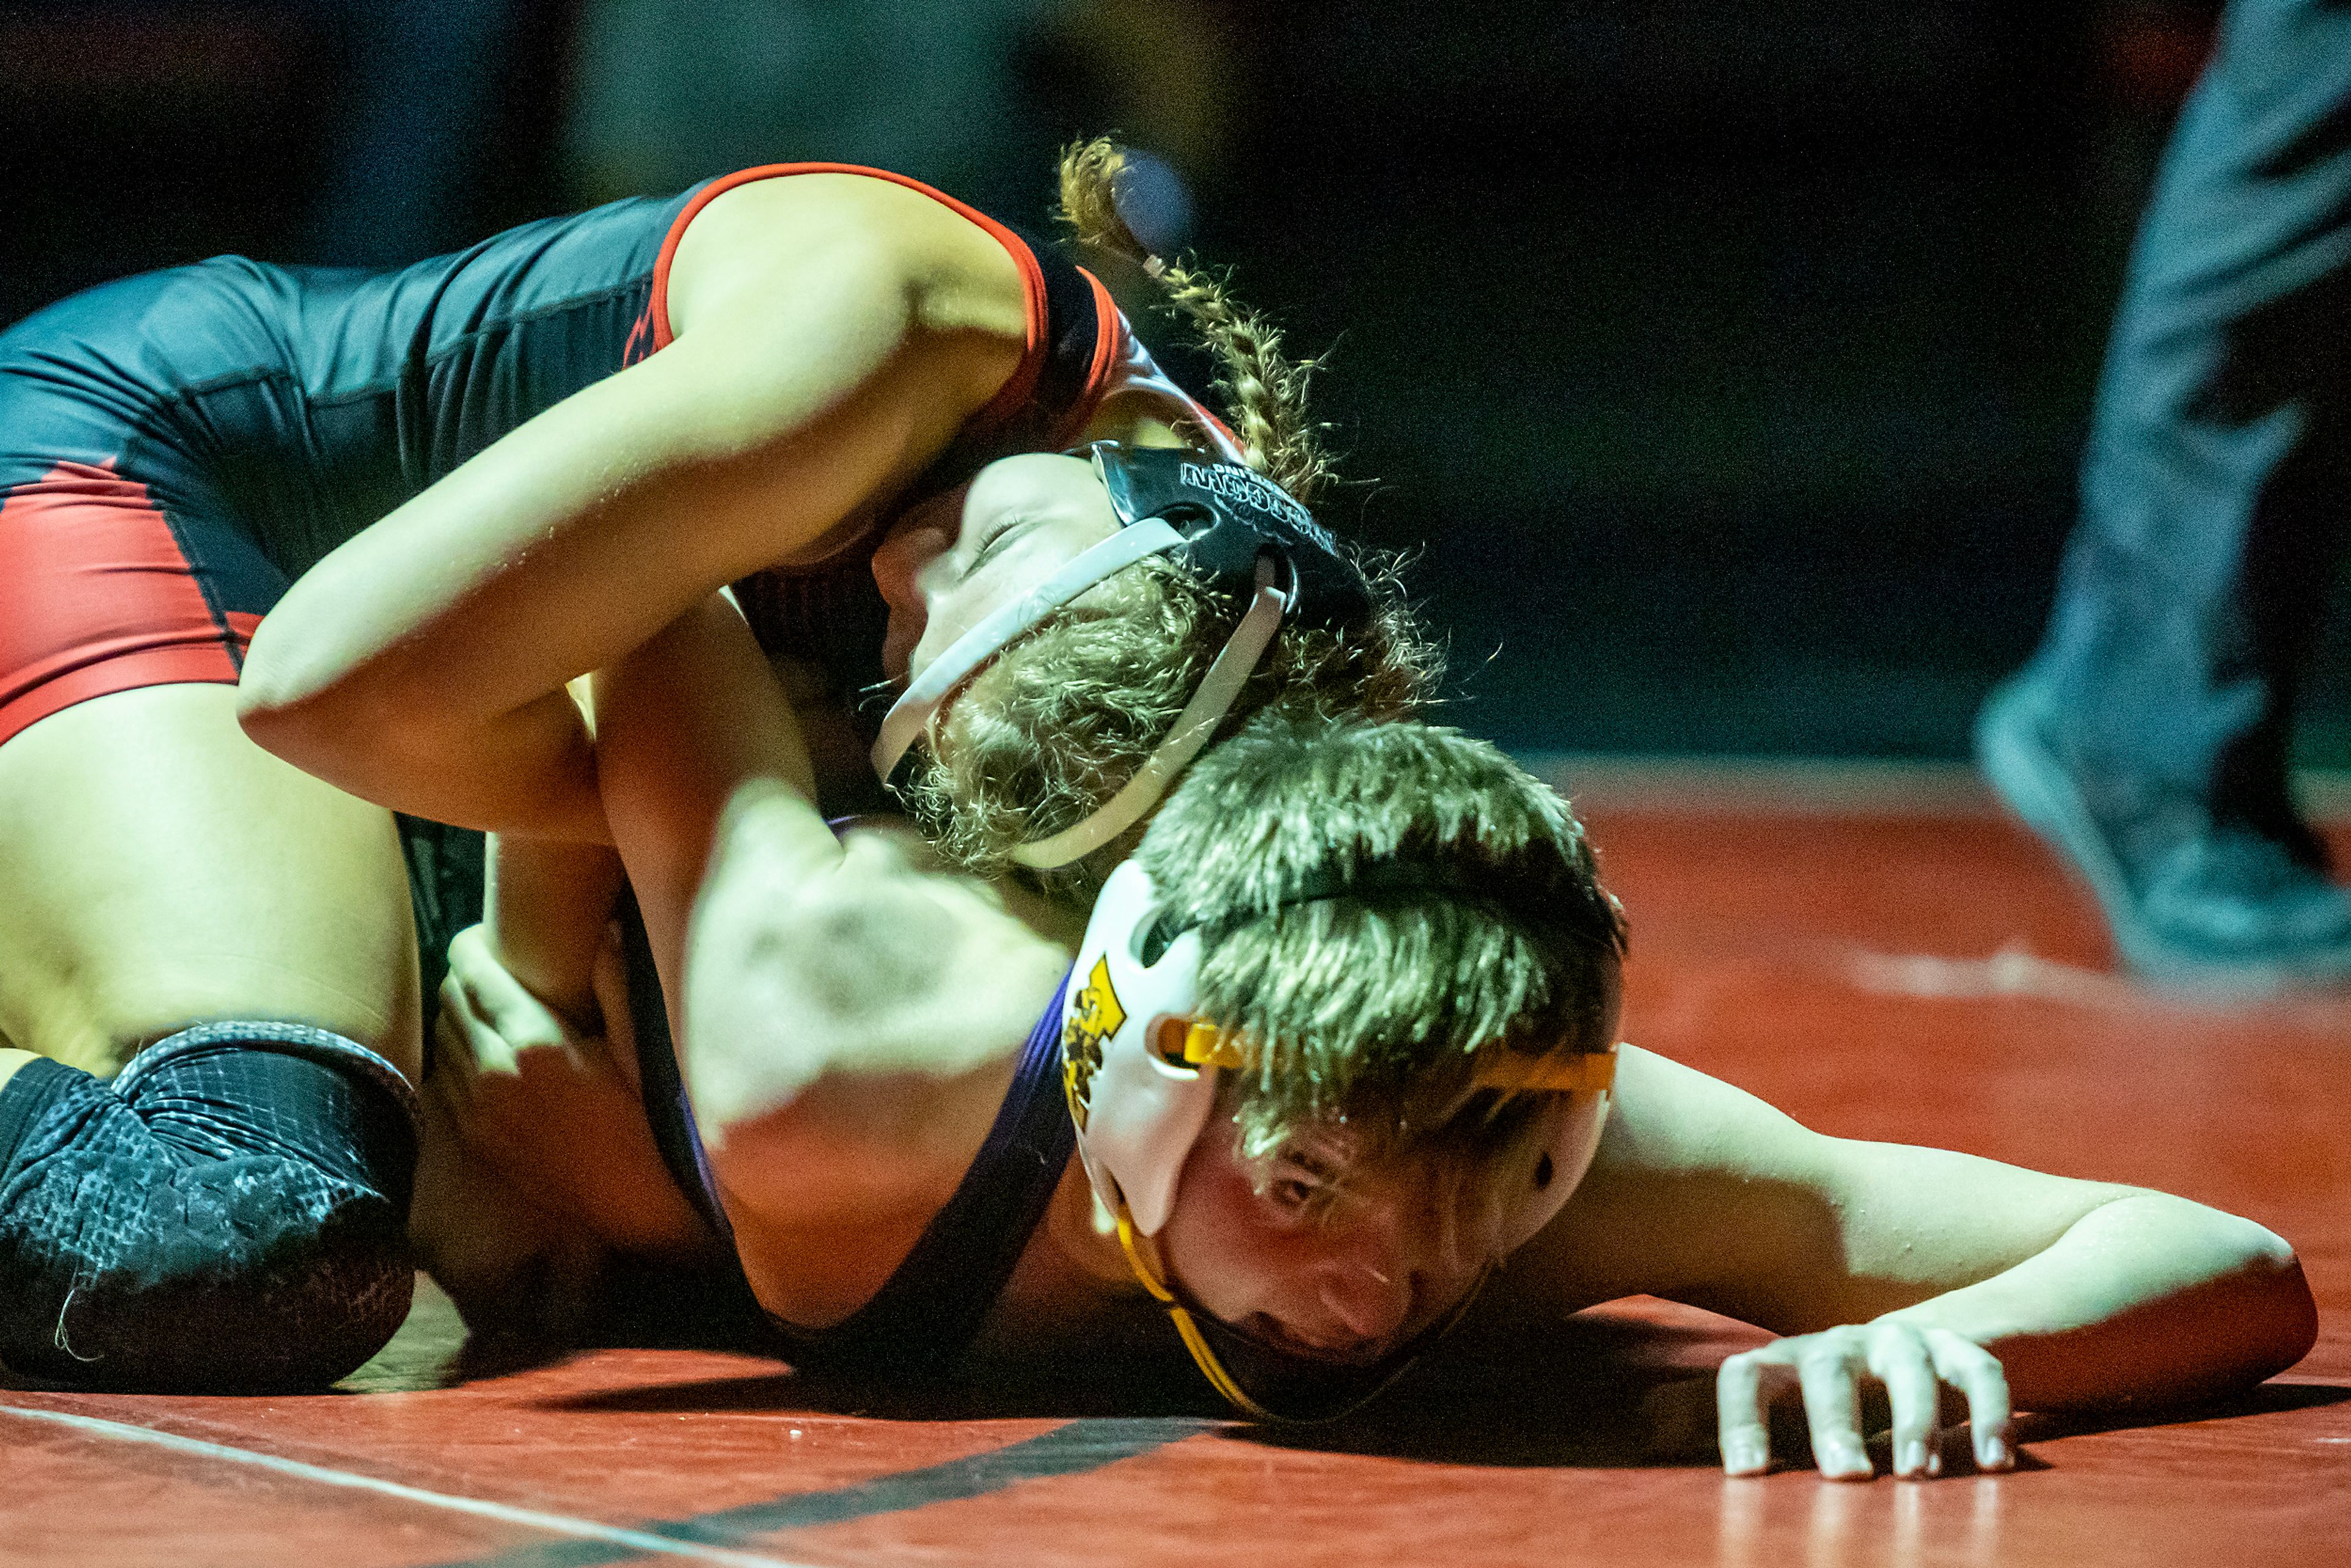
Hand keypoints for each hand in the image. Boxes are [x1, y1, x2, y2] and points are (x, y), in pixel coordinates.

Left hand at [431, 923, 705, 1250]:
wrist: (628, 1200)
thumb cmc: (643, 1119)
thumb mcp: (636, 1046)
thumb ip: (615, 985)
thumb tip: (607, 932)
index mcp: (533, 1041)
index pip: (474, 972)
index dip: (473, 944)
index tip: (488, 932)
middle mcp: (491, 1071)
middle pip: (450, 999)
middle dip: (466, 974)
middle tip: (493, 965)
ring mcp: (475, 1108)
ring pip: (441, 1036)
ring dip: (459, 1014)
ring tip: (490, 1006)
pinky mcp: (472, 1136)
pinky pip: (442, 1077)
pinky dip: (456, 1055)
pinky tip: (486, 1052)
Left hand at [1715, 1321, 2013, 1479]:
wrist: (1914, 1340)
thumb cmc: (1825, 1390)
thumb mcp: (1771, 1402)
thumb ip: (1707, 1412)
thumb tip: (1638, 1427)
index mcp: (1784, 1360)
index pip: (1745, 1375)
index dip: (1737, 1420)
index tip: (1747, 1475)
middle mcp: (1840, 1344)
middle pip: (1826, 1368)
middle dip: (1834, 1420)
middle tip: (1844, 1475)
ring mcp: (1904, 1342)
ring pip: (1909, 1365)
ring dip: (1916, 1418)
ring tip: (1918, 1474)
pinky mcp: (1963, 1350)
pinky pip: (1979, 1372)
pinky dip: (1990, 1414)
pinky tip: (1993, 1464)